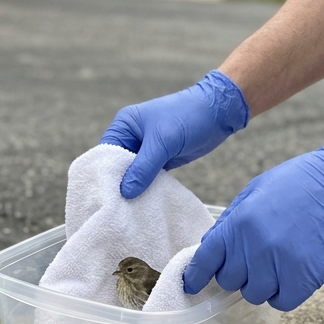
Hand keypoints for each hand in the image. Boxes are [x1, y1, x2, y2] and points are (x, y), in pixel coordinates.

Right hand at [100, 69, 248, 198]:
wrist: (219, 113)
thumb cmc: (188, 117)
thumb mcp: (163, 142)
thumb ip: (143, 168)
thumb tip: (125, 192)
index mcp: (124, 125)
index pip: (106, 154)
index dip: (105, 174)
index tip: (105, 197)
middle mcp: (132, 137)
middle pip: (118, 166)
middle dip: (119, 184)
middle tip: (117, 208)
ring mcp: (146, 150)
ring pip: (133, 174)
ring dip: (134, 189)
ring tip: (129, 210)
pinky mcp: (160, 160)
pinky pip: (148, 177)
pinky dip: (146, 188)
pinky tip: (144, 203)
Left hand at [184, 128, 323, 310]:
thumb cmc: (301, 181)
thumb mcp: (255, 190)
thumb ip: (231, 221)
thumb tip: (211, 247)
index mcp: (238, 224)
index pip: (204, 261)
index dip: (195, 276)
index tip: (192, 285)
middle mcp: (254, 248)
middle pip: (228, 281)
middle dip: (237, 272)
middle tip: (255, 258)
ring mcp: (279, 266)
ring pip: (253, 294)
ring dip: (262, 283)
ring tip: (278, 262)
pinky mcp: (304, 279)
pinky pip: (281, 302)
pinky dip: (284, 293)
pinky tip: (292, 275)